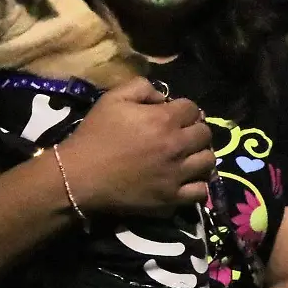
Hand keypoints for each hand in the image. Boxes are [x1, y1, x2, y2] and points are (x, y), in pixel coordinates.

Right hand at [58, 77, 213, 215]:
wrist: (79, 177)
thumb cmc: (94, 135)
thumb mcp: (112, 98)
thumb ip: (142, 87)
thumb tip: (163, 97)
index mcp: (164, 120)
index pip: (193, 108)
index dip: (184, 109)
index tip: (173, 115)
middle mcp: (177, 146)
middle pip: (205, 134)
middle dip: (195, 130)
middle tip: (181, 135)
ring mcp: (176, 175)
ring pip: (208, 162)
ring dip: (200, 156)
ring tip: (187, 157)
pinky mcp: (170, 199)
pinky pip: (200, 193)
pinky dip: (196, 185)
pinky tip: (184, 181)